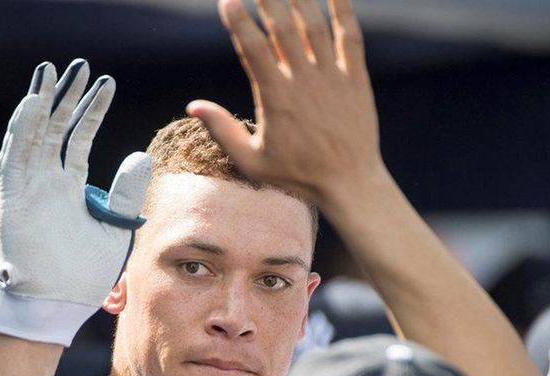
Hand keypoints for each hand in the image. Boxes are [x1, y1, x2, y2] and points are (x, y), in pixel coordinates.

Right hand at [0, 59, 151, 346]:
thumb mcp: (116, 228)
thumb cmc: (84, 274)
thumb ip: (127, 194)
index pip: (78, 138)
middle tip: (79, 66)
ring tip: (50, 74)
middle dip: (65, 96)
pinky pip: (14, 159)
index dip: (90, 110)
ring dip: (39, 105)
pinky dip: (22, 131)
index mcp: (68, 188)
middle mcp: (45, 183)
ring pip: (31, 136)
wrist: (58, 306)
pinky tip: (32, 105)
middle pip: (53, 129)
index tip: (106, 83)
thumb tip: (142, 156)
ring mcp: (25, 190)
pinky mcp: (10, 202)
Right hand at [187, 0, 383, 211]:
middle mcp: (304, 82)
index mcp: (276, 98)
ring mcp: (332, 78)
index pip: (253, 50)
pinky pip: (350, 38)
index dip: (239, 23)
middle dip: (267, 0)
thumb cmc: (296, 175)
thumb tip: (193, 106)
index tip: (227, 1)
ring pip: (314, 27)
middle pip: (283, 29)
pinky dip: (343, 11)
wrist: (349, 183)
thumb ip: (222, 130)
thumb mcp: (252, 161)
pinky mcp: (356, 79)